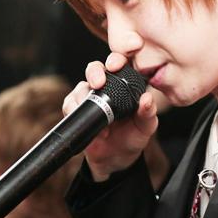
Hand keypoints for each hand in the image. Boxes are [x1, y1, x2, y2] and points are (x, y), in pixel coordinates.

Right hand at [62, 53, 157, 180]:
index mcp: (124, 85)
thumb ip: (148, 113)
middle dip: (94, 72)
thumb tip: (147, 98)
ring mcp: (89, 98)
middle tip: (97, 83)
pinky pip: (69, 104)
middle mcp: (105, 87)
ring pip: (80, 87)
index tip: (115, 65)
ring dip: (85, 100)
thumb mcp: (146, 126)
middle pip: (94, 69)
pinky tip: (94, 130)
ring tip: (103, 124)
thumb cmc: (133, 136)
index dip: (115, 59)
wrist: (116, 158)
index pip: (118, 64)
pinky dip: (76, 113)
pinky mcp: (76, 110)